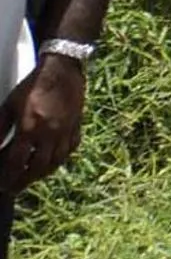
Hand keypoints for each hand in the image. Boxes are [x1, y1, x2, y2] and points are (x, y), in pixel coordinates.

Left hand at [2, 58, 85, 192]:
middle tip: (14, 188)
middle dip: (23, 181)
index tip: (2, 185)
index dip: (8, 177)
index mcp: (30, 127)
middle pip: (37, 167)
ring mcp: (66, 131)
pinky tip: (52, 161)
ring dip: (41, 174)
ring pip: (55, 162)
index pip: (16, 162)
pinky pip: (70, 150)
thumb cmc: (32, 86)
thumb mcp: (9, 106)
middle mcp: (50, 133)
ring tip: (31, 178)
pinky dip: (60, 159)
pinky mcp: (76, 126)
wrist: (62, 70)